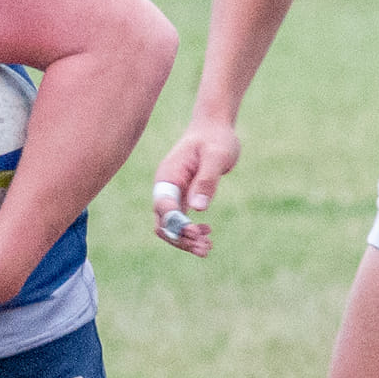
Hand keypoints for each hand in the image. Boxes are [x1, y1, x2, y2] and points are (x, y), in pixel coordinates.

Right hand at [150, 120, 240, 256]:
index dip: (178, 223)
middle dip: (181, 239)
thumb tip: (198, 209)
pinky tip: (208, 234)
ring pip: (170, 227)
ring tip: (208, 248)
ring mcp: (172, 193)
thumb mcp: (216, 156)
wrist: (214, 128)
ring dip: (186, 241)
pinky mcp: (182, 197)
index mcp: (168, 176)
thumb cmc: (216, 139)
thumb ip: (206, 180)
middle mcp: (166, 187)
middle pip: (162, 223)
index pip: (164, 207)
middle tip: (205, 248)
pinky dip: (191, 232)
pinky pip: (180, 221)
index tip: (198, 230)